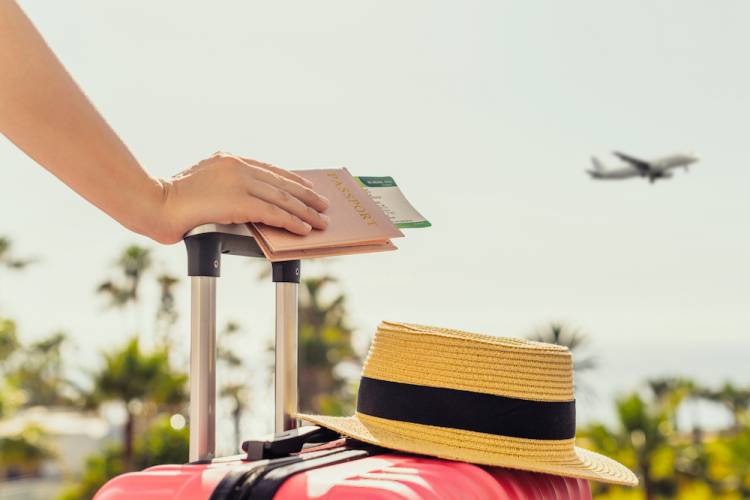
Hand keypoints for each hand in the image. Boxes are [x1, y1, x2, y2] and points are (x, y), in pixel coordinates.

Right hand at [151, 152, 329, 243]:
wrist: (154, 203)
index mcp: (228, 159)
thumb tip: (240, 203)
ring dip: (305, 211)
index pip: (269, 169)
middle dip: (306, 195)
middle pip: (281, 182)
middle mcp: (237, 166)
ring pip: (282, 197)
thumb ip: (223, 187)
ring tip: (321, 220)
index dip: (291, 180)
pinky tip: (304, 228)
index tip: (307, 187)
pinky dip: (291, 221)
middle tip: (323, 204)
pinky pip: (273, 212)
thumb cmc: (170, 201)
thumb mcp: (200, 186)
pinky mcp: (239, 201)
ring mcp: (239, 181)